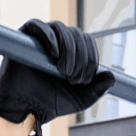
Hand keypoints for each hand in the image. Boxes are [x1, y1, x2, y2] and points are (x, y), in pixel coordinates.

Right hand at [0, 19, 113, 135]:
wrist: (25, 110)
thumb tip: (112, 75)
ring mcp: (41, 38)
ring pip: (61, 28)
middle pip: (76, 34)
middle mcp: (57, 42)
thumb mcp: (81, 99)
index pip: (87, 41)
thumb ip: (98, 89)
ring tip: (63, 71)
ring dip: (68, 50)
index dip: (91, 58)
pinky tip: (53, 55)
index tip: (84, 80)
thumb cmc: (51, 103)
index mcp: (72, 52)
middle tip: (72, 79)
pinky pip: (37, 25)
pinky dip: (49, 37)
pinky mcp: (23, 39)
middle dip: (80, 57)